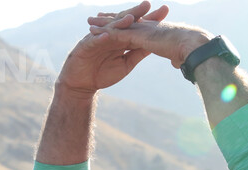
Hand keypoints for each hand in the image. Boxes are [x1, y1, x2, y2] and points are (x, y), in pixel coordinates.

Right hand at [55, 1, 169, 96]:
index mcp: (121, 38)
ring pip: (109, 29)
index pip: (137, 26)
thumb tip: (155, 45)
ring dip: (119, 23)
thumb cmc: (103, 73)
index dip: (149, 19)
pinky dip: (100, 38)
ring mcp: (97, 38)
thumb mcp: (126, 64)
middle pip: (124, 21)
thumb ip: (138, 53)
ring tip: (130, 18)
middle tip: (148, 4)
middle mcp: (110, 34)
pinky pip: (93, 41)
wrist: (82, 84)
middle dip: (135, 12)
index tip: (165, 11)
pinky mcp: (85, 46)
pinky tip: (107, 35)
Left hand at [88, 3, 211, 68]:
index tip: (117, 23)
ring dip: (103, 25)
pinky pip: (116, 33)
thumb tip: (178, 62)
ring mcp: (141, 30)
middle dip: (110, 19)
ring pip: (118, 25)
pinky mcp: (137, 36)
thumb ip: (176, 58)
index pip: (136, 26)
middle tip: (97, 17)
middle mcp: (146, 27)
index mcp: (154, 31)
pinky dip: (105, 34)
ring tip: (89, 22)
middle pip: (124, 21)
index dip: (126, 24)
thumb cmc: (190, 52)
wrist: (192, 47)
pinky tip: (94, 34)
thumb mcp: (179, 56)